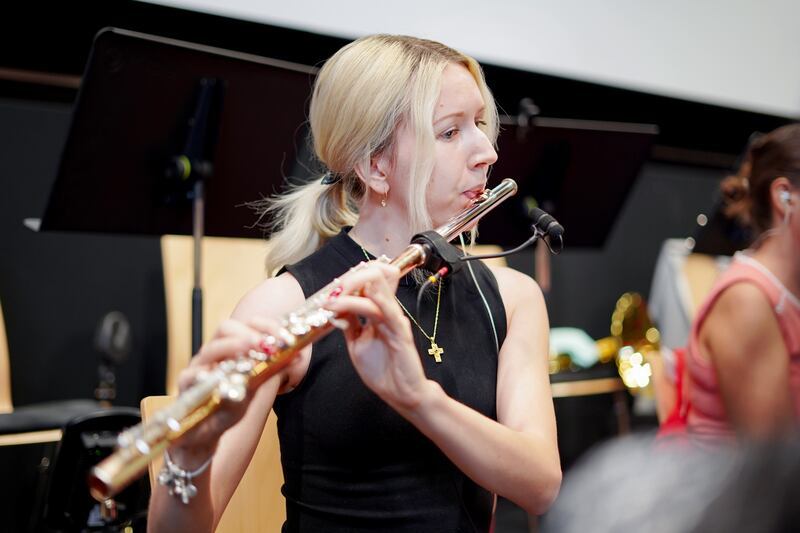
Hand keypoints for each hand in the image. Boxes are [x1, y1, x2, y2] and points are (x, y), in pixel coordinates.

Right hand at [169, 317, 283, 467]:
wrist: (205, 435)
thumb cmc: (229, 405)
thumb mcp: (256, 386)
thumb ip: (273, 370)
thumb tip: (296, 356)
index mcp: (232, 348)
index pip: (247, 325)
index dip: (266, 326)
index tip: (284, 337)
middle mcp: (214, 354)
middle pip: (226, 328)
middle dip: (248, 333)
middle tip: (265, 343)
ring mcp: (198, 368)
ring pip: (210, 348)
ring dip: (231, 346)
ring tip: (249, 347)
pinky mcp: (185, 387)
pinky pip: (190, 376)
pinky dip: (204, 374)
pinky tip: (218, 375)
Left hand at [325, 261, 430, 410]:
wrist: (399, 393)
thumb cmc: (382, 369)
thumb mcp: (356, 342)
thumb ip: (349, 323)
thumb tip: (334, 306)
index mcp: (378, 311)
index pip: (367, 280)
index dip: (347, 279)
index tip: (327, 293)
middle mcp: (387, 309)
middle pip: (375, 275)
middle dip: (349, 278)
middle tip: (331, 293)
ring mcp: (394, 318)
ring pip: (378, 287)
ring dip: (352, 288)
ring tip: (332, 300)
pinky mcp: (401, 332)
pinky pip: (388, 311)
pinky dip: (372, 301)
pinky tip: (357, 299)